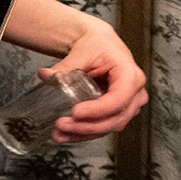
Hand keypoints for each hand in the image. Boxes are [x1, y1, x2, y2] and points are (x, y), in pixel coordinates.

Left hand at [46, 20, 147, 142]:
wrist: (101, 44)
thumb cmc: (97, 45)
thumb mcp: (81, 52)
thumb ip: (64, 66)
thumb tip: (45, 74)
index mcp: (130, 74)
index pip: (118, 98)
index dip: (98, 110)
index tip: (75, 112)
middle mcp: (135, 93)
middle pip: (115, 118)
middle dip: (87, 126)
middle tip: (61, 125)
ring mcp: (130, 105)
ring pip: (110, 127)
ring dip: (83, 134)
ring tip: (59, 134)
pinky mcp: (119, 112)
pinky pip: (104, 127)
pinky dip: (85, 133)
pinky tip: (66, 135)